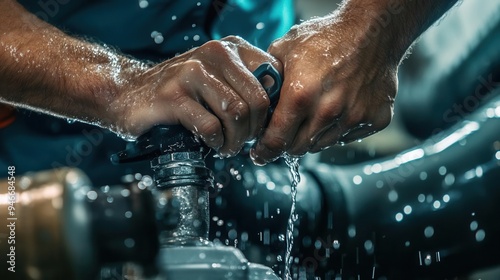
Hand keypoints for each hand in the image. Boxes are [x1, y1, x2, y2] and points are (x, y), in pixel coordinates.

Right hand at [109, 36, 281, 156]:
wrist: (128, 93)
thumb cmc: (181, 92)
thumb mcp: (218, 80)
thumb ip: (247, 86)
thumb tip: (278, 110)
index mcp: (231, 48)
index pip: (273, 79)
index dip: (272, 110)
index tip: (260, 126)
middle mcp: (214, 54)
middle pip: (257, 100)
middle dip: (254, 130)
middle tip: (242, 141)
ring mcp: (192, 72)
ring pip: (237, 114)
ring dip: (235, 140)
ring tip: (227, 146)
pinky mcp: (173, 95)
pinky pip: (211, 126)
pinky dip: (216, 142)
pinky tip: (211, 143)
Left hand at [250, 13, 397, 164]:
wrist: (373, 30)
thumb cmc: (327, 37)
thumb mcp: (285, 50)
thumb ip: (268, 79)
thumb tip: (255, 99)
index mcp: (300, 95)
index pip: (276, 141)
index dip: (264, 151)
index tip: (260, 154)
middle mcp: (328, 111)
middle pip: (298, 149)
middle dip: (287, 143)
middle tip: (285, 130)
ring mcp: (354, 117)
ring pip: (322, 145)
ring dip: (312, 136)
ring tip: (312, 113)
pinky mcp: (374, 120)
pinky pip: (346, 137)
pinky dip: (337, 129)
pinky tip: (337, 108)